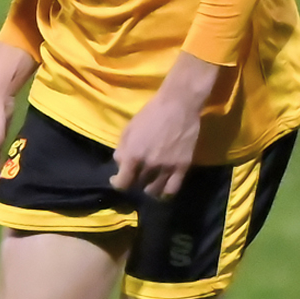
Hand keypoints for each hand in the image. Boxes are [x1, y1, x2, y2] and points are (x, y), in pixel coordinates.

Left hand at [110, 52, 220, 199]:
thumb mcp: (128, 129)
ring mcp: (167, 168)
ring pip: (155, 190)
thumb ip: (122, 149)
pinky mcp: (183, 167)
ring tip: (148, 182)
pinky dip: (165, 193)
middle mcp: (149, 165)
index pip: (122, 183)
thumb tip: (120, 164)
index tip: (116, 179)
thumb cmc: (150, 114)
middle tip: (134, 175)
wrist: (178, 105)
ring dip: (149, 188)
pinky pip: (173, 189)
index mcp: (133, 155)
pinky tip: (162, 189)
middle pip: (138, 185)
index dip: (117, 183)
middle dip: (133, 181)